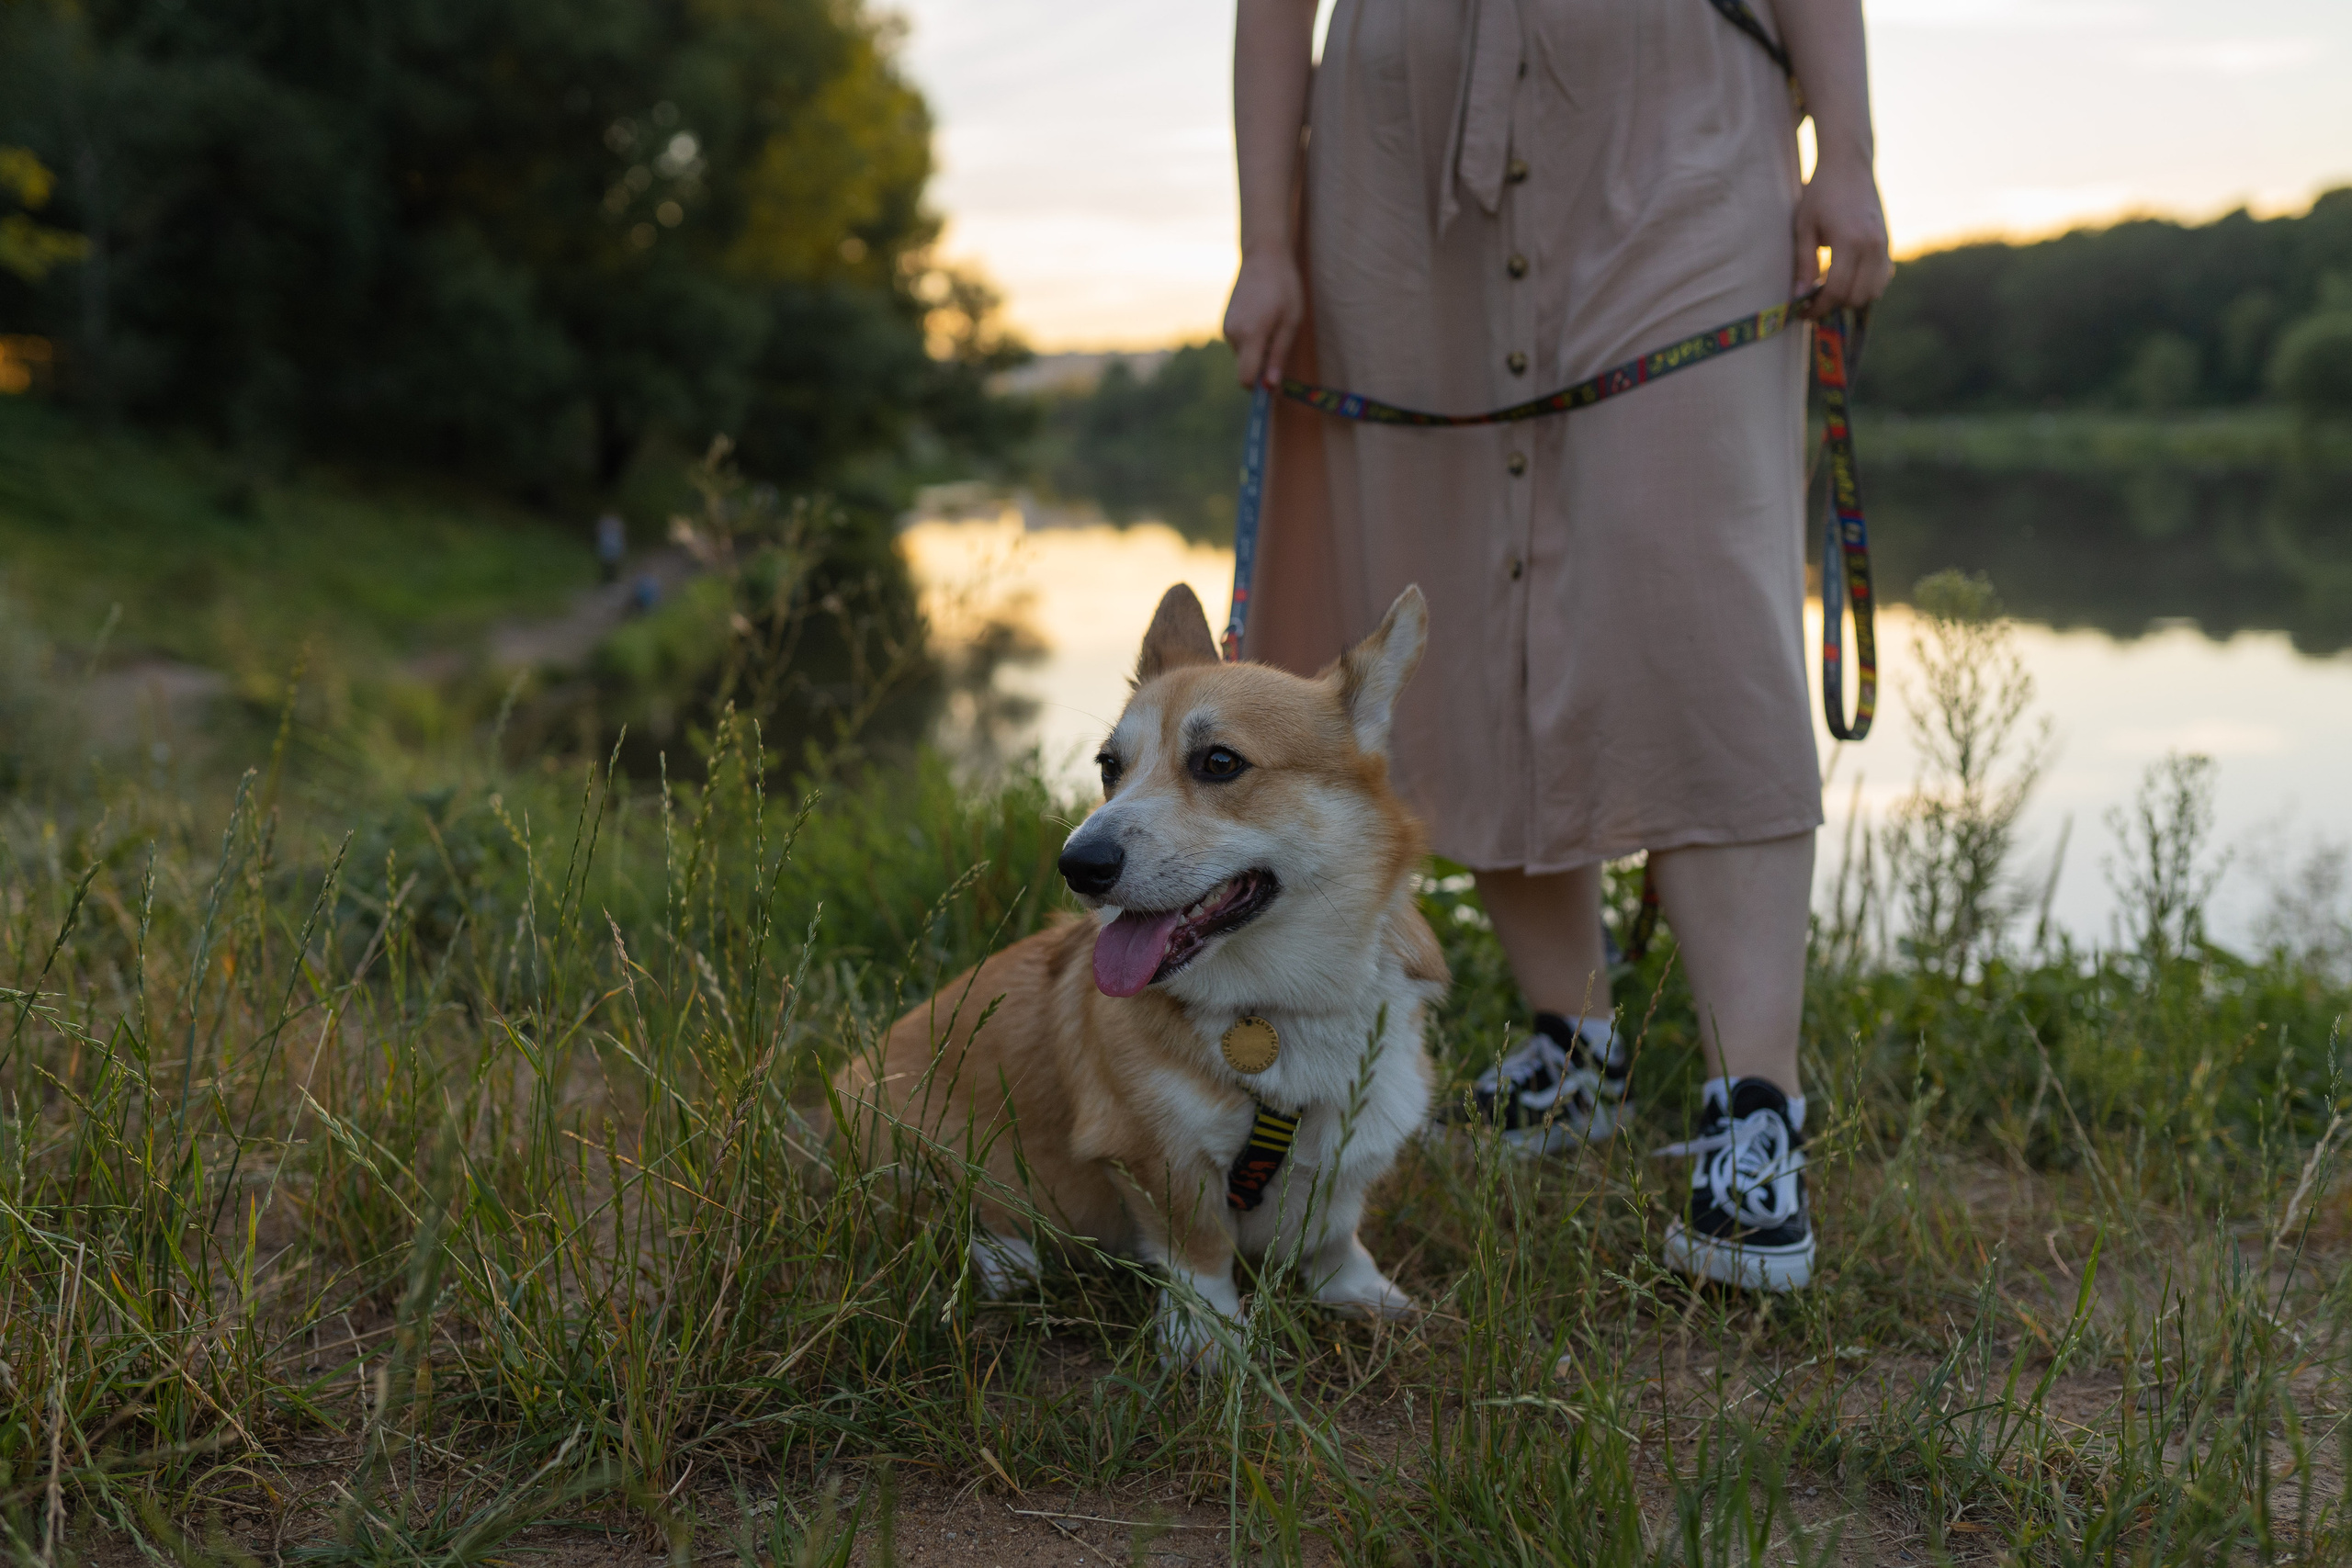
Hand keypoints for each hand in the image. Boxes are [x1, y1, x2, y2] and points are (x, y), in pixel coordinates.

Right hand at [1223, 250, 1304, 386]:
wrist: (1263, 256)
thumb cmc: (1284, 287)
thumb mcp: (1290, 322)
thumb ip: (1279, 355)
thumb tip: (1271, 386)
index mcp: (1250, 335)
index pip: (1246, 379)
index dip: (1259, 388)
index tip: (1274, 387)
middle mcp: (1232, 334)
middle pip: (1246, 369)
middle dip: (1262, 367)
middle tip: (1281, 343)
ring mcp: (1226, 328)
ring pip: (1243, 357)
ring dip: (1258, 351)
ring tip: (1272, 324)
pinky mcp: (1225, 322)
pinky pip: (1239, 344)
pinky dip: (1251, 341)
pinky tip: (1262, 319)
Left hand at [1793, 154, 1891, 316]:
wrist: (1850, 165)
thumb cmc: (1821, 192)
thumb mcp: (1804, 227)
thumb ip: (1804, 264)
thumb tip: (1799, 297)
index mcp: (1850, 241)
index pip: (1836, 290)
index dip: (1818, 307)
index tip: (1802, 312)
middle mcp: (1873, 245)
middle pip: (1856, 296)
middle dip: (1833, 305)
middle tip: (1813, 301)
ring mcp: (1885, 245)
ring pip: (1874, 292)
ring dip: (1851, 298)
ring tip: (1829, 289)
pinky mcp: (1889, 243)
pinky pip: (1882, 278)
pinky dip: (1865, 286)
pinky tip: (1846, 278)